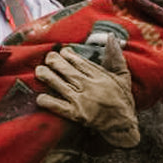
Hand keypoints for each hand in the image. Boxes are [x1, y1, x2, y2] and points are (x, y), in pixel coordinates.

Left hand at [35, 34, 139, 148]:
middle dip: (56, 62)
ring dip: (49, 77)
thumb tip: (111, 37)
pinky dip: (49, 102)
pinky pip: (60, 107)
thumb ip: (115, 57)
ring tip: (39, 71)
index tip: (62, 50)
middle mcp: (90, 86)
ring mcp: (82, 101)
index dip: (69, 55)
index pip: (81, 62)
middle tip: (48, 57)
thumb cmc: (122, 100)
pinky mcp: (77, 115)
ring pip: (62, 86)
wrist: (123, 125)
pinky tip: (40, 98)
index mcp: (100, 76)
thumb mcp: (123, 76)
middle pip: (69, 71)